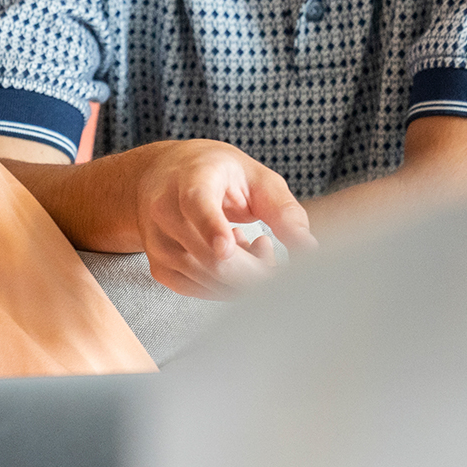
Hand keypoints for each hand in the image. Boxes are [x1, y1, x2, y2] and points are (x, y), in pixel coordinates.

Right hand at [123, 139, 315, 298]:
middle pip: (212, 258)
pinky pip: (201, 291)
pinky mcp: (160, 268)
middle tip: (280, 260)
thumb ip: (283, 210)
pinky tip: (235, 256)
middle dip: (258, 271)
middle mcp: (165, 211)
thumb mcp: (255, 177)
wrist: (165, 177)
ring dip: (246, 277)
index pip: (197, 205)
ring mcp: (158, 243)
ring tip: (256, 246)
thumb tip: (309, 249)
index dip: (213, 228)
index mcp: (191, 178)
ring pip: (209, 280)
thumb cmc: (217, 175)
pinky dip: (228, 285)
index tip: (228, 247)